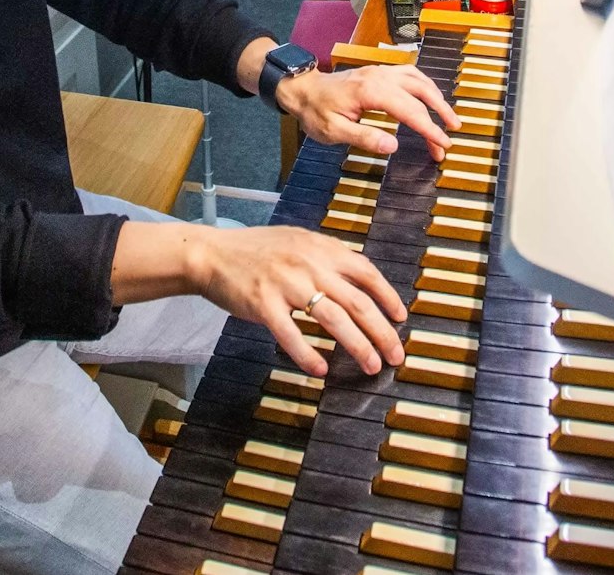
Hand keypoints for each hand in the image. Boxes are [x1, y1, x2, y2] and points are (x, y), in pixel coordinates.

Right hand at [187, 224, 406, 375]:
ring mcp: (286, 283)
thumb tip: (359, 279)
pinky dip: (308, 354)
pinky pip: (291, 334)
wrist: (212, 253)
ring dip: (357, 345)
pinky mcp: (263, 304)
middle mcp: (308, 264)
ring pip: (333, 318)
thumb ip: (327, 258)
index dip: (388, 297)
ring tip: (370, 365)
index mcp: (321, 249)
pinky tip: (321, 370)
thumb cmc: (256, 251)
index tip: (401, 319)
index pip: (366, 272)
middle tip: (395, 355)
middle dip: (382, 331)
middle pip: (357, 301)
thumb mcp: (298, 242)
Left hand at [275, 64, 461, 159]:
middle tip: (452, 134)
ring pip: (419, 79)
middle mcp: (380, 77)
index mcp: (371, 92)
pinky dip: (425, 85)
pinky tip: (430, 96)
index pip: (410, 111)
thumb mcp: (334, 131)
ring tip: (448, 116)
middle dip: (439, 114)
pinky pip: (410, 73)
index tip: (443, 145)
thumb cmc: (315, 111)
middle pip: (420, 92)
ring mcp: (380, 71)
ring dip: (436, 97)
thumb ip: (364, 138)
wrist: (302, 90)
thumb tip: (393, 146)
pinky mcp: (379, 72)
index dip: (430, 129)